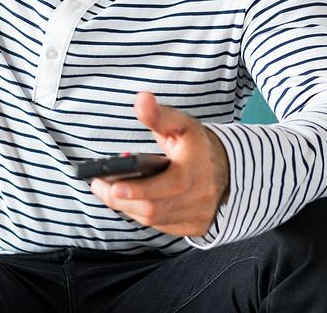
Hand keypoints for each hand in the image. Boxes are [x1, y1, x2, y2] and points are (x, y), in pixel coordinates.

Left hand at [90, 91, 230, 236]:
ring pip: (154, 219)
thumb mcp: (180, 124)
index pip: (168, 185)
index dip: (139, 189)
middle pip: (154, 207)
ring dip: (127, 207)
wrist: (228, 169)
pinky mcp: (194, 227)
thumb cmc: (197, 144)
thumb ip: (158, 115)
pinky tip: (127, 202)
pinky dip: (141, 215)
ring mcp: (197, 215)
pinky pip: (161, 226)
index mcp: (195, 169)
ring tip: (107, 191)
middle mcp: (199, 196)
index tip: (113, 186)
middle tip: (98, 185)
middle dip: (122, 199)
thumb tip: (141, 99)